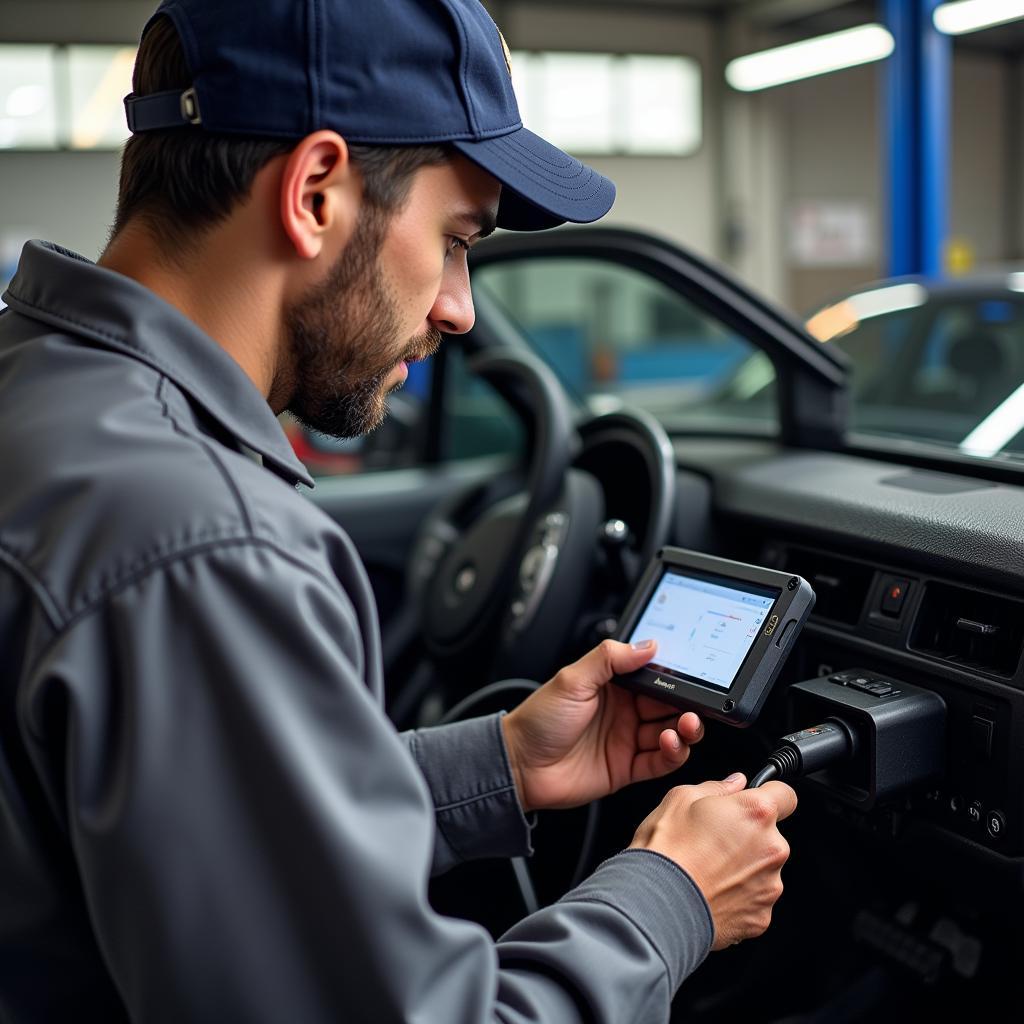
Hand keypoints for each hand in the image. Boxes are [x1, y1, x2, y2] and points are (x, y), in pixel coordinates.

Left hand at [501, 639, 703, 812]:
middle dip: (688, 704)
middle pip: (669, 705)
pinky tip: (671, 744)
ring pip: (671, 732)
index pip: (653, 677)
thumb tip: (648, 644)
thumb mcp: (572, 680)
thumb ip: (610, 659)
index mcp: (613, 686)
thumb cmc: (538, 721)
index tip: (693, 675)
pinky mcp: (627, 768)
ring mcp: (627, 740)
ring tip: (686, 724)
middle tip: (697, 704)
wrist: (519, 766)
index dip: (674, 677)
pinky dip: (674, 753)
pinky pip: (661, 761)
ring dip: (685, 728)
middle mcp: (624, 711)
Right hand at [630, 774, 796, 948]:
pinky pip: (755, 899)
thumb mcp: (680, 798)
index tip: (756, 802)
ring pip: (763, 869)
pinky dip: (738, 896)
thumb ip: (717, 786)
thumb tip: (734, 784)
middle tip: (713, 840)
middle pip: (771, 835)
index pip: (786, 795)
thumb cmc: (667, 850)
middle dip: (749, 835)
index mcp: (756, 813)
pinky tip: (711, 891)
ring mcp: (770, 886)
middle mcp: (772, 849)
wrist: (657, 904)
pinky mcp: (761, 917)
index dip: (771, 795)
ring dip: (744, 867)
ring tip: (707, 869)